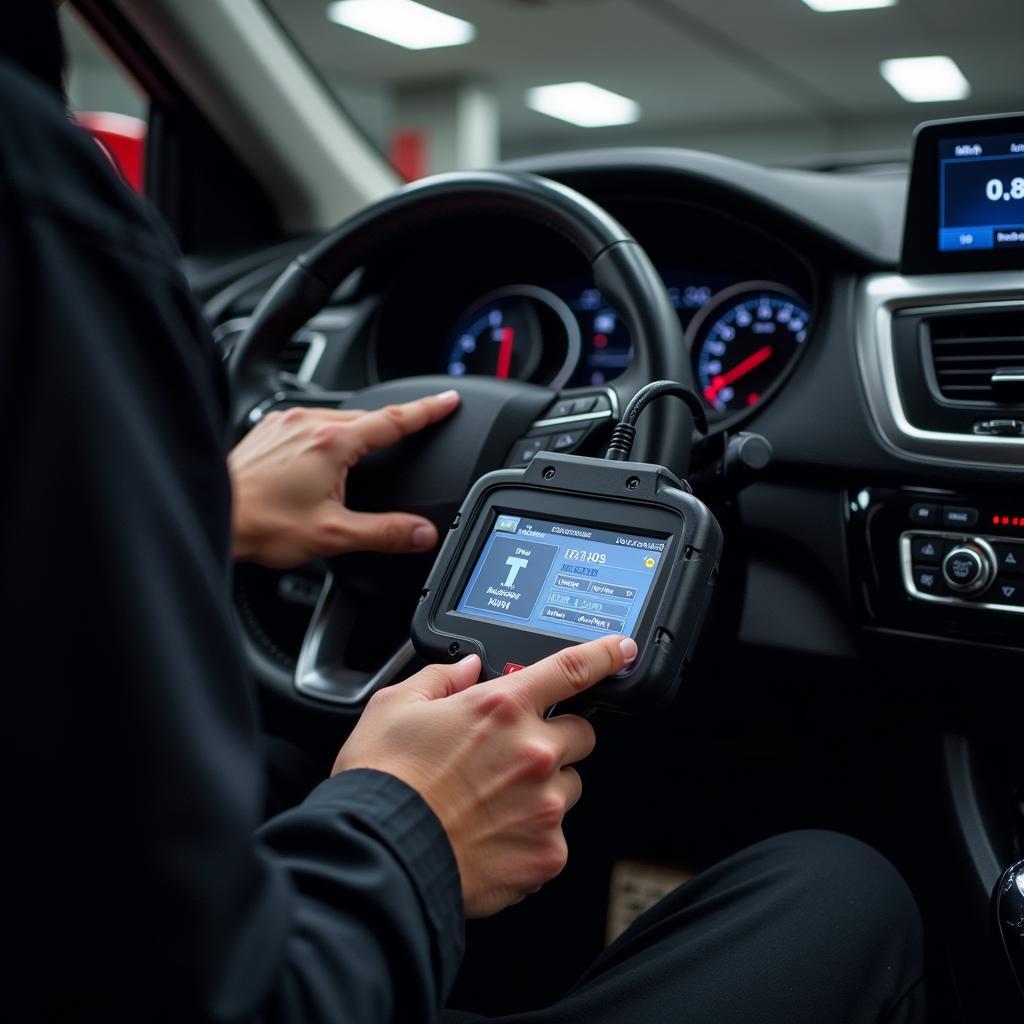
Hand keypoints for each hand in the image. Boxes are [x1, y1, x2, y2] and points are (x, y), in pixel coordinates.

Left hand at [228, 390, 458, 567]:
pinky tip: (321, 460)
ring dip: (356, 433)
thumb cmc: (260, 524)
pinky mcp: (268, 430)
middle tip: (414, 432)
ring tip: (362, 461)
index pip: (394, 420)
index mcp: (332, 443)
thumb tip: (422, 534)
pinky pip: (310, 423)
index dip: (427, 410)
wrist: (212, 515)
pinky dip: (326, 436)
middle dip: (392, 425)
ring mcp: (285, 423)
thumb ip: (385, 533)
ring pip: (336, 419)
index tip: (448, 399)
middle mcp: (308, 423)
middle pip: (366, 418)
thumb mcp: (332, 535)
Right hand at [333, 634, 638, 916]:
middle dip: (558, 738)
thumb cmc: (383, 781)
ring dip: (546, 789)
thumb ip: (440, 679)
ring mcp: (546, 805)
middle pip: (582, 734)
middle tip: (517, 755)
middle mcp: (534, 752)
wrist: (379, 854)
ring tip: (495, 804)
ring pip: (570, 787)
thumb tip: (467, 667)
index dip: (604, 655)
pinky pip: (555, 838)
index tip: (620, 649)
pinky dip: (533, 837)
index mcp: (502, 708)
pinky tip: (493, 838)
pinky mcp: (547, 854)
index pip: (572, 669)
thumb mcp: (394, 706)